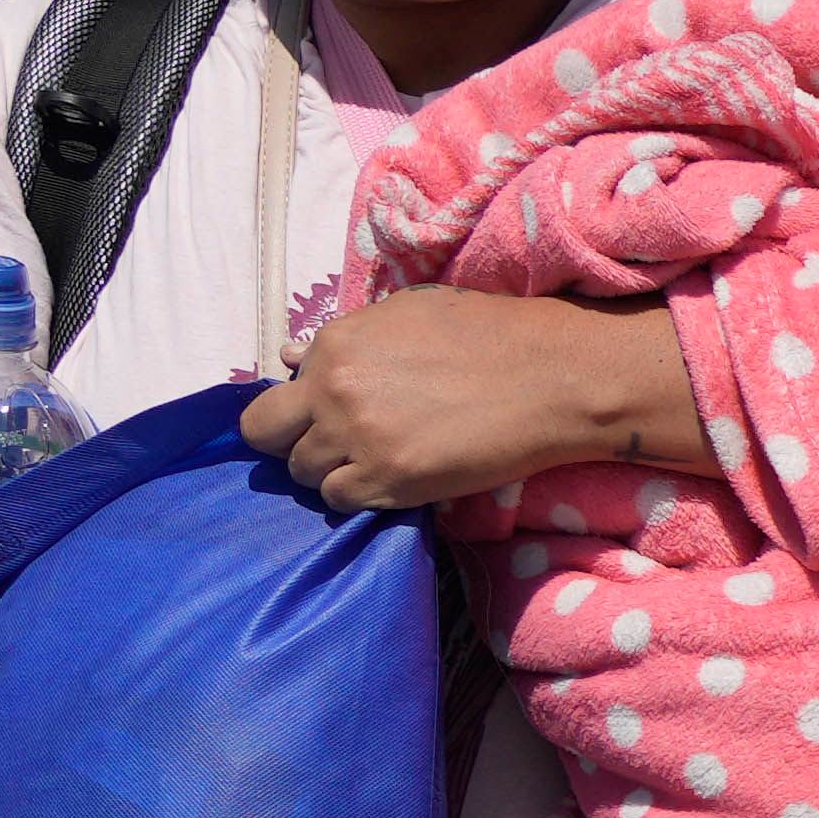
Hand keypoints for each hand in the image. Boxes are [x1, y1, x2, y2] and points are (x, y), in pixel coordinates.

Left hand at [242, 289, 678, 514]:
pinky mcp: (390, 479)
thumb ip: (344, 341)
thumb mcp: (407, 317)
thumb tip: (289, 357)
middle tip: (332, 447)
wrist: (552, 377)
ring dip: (333, 471)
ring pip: (305, 474)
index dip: (296, 410)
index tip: (325, 418)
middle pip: (266, 436)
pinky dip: (361, 496)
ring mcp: (358, 438)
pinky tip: (395, 479)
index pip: (273, 393)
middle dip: (291, 443)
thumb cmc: (490, 336)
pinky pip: (341, 501)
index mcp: (335, 346)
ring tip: (378, 462)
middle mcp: (333, 390)